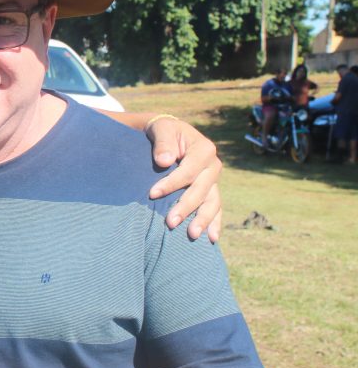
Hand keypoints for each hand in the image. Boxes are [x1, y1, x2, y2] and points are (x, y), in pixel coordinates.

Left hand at [145, 117, 222, 241]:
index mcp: (204, 149)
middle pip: (201, 190)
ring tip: (192, 235)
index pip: (188, 171)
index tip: (152, 194)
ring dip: (203, 220)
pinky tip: (211, 238)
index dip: (171, 184)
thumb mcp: (161, 129)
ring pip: (212, 202)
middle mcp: (213, 166)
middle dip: (186, 207)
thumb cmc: (164, 131)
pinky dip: (215, 223)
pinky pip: (215, 208)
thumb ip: (163, 143)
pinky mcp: (210, 190)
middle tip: (170, 223)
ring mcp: (213, 180)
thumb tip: (164, 161)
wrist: (171, 134)